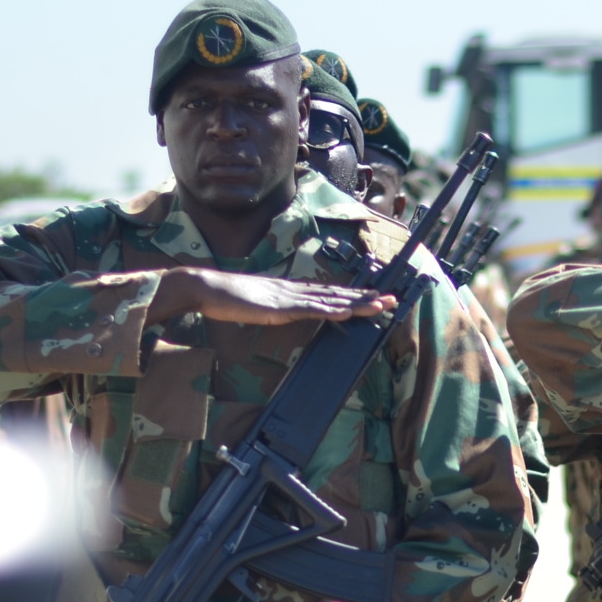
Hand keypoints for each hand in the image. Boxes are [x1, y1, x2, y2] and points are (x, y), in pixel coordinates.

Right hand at [157, 267, 397, 327]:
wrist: (209, 289)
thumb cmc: (231, 299)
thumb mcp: (261, 306)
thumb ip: (278, 308)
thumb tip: (291, 313)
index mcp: (292, 291)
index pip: (330, 293)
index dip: (354, 295)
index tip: (376, 296)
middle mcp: (296, 291)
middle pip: (338, 294)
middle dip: (366, 297)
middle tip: (392, 299)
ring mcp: (289, 298)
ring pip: (330, 300)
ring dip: (357, 303)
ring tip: (380, 304)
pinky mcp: (279, 307)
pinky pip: (309, 309)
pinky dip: (330, 310)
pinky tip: (347, 311)